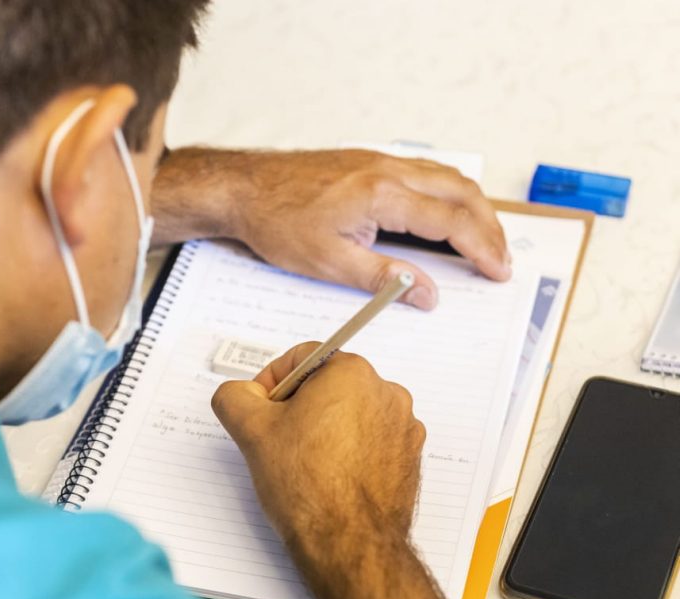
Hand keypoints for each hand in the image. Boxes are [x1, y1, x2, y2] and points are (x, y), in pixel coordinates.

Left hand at [152, 148, 511, 309]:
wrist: (243, 188)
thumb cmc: (277, 222)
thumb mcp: (329, 263)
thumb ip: (384, 279)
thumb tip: (426, 293)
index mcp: (382, 195)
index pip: (451, 222)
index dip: (482, 248)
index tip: (499, 270)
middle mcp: (388, 170)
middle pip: (461, 193)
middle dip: (489, 227)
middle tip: (500, 259)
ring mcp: (379, 161)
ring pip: (447, 177)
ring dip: (472, 207)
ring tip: (483, 239)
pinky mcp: (369, 160)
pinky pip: (425, 171)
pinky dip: (448, 192)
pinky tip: (446, 211)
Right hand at [211, 344, 424, 547]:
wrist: (349, 544)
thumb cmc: (307, 486)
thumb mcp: (251, 430)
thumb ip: (235, 396)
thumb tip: (241, 393)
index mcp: (352, 373)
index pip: (302, 359)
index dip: (272, 383)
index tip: (261, 411)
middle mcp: (386, 393)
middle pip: (328, 386)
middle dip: (299, 408)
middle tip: (277, 440)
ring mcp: (403, 428)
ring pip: (350, 415)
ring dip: (324, 430)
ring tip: (304, 464)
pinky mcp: (409, 459)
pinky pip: (370, 442)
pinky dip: (348, 452)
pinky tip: (329, 478)